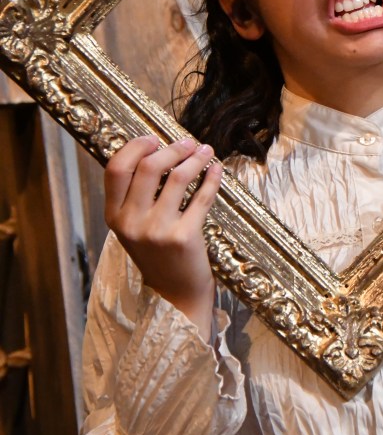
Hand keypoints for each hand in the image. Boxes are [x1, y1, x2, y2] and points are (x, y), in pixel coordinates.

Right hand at [104, 135, 223, 340]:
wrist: (176, 296)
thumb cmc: (159, 256)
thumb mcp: (135, 228)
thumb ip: (137, 196)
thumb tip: (157, 152)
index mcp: (114, 217)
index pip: (115, 168)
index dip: (135, 146)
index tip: (154, 138)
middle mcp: (131, 223)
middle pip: (147, 167)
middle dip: (171, 148)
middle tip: (188, 143)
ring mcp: (157, 230)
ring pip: (176, 177)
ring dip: (194, 158)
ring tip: (205, 151)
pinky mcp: (184, 236)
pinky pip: (201, 197)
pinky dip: (212, 178)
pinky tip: (216, 170)